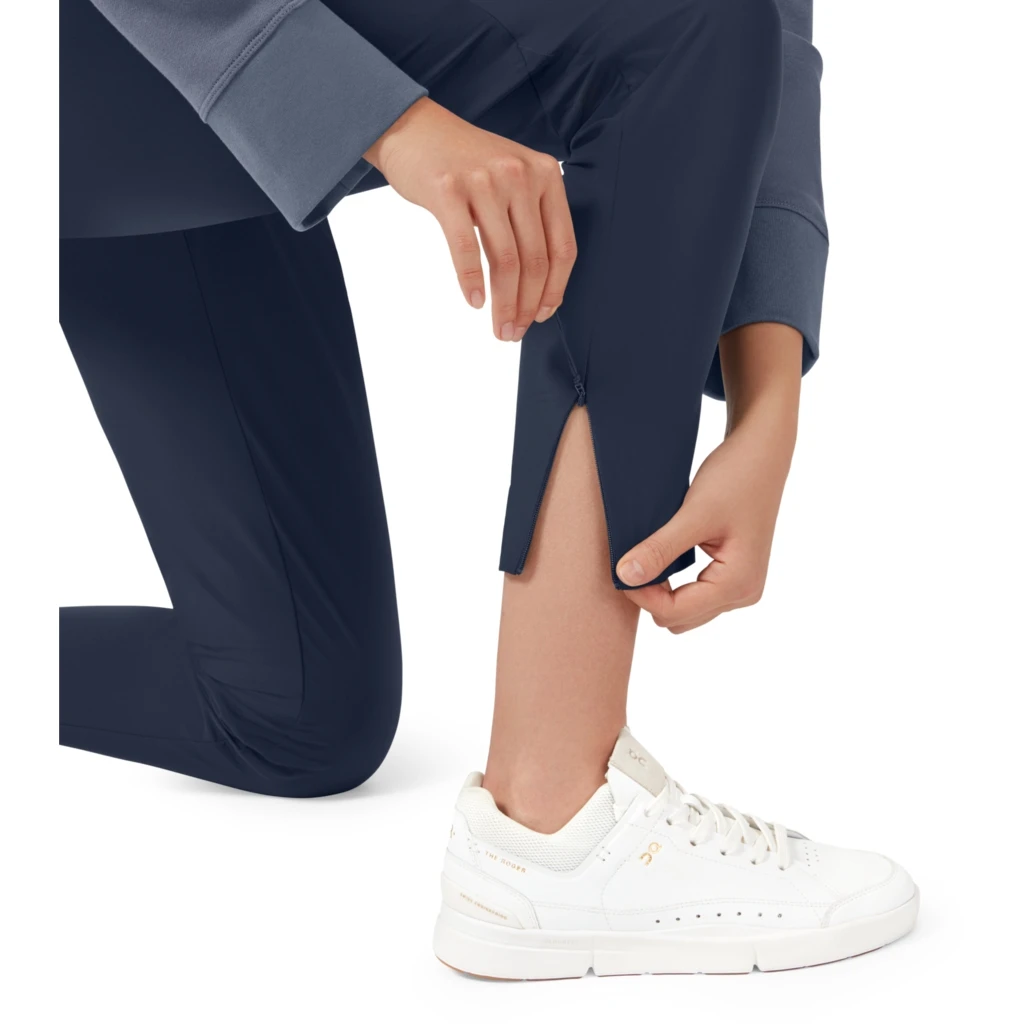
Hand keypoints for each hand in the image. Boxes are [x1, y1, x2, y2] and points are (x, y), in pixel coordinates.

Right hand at [364, 97, 576, 340]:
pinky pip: (466, 249)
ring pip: (505, 260)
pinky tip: (475, 302)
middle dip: (526, 305)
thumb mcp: (511, 178)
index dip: (555, 289)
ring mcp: (484, 181)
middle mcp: (520, 175)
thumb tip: (538, 288)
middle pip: (534, 259)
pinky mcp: (448, 190)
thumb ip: (530, 218)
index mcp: (545, 175)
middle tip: (515, 332)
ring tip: (500, 328)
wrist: (414, 128)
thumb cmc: (464, 164)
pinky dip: (471, 282)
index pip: (562, 246)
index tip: (542, 315)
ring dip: (503, 304)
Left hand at [615, 324, 802, 632]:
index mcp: (738, 583)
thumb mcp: (694, 513)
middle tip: (632, 559)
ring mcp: (742, 587)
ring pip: (686, 611)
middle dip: (651, 595)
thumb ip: (660, 548)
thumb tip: (624, 577)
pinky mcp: (735, 576)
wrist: (762, 452)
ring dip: (662, 591)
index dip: (641, 594)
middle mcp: (744, 593)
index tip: (618, 566)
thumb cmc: (734, 477)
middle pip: (679, 618)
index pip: (674, 612)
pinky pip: (695, 595)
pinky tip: (664, 555)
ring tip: (648, 555)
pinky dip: (674, 583)